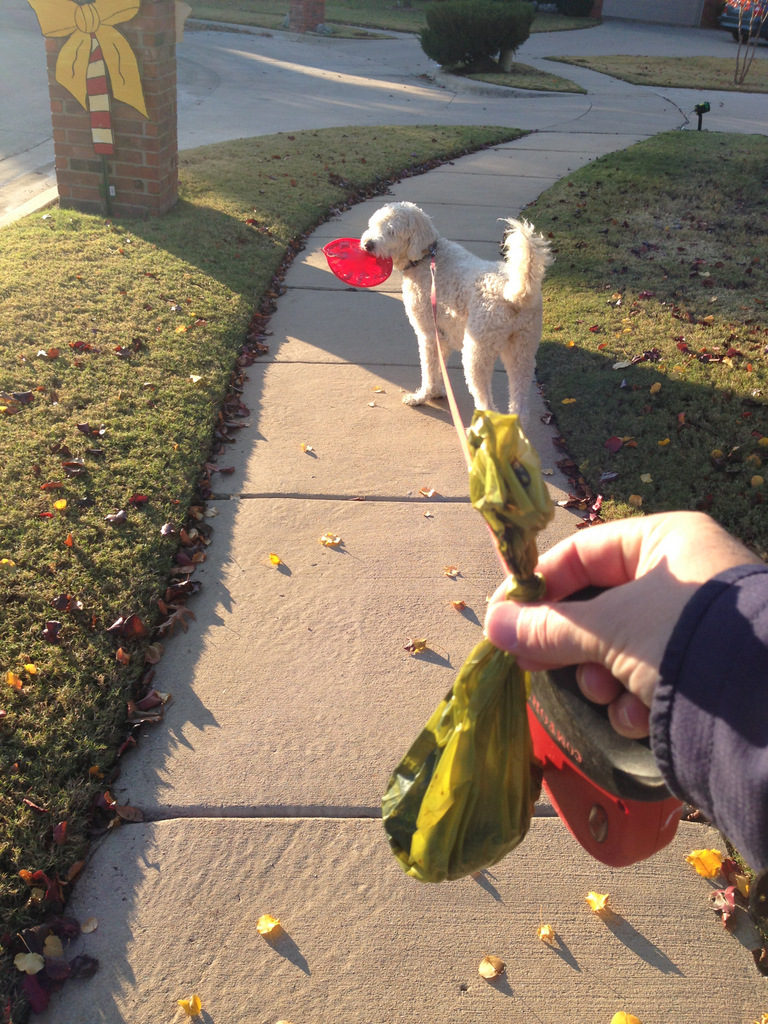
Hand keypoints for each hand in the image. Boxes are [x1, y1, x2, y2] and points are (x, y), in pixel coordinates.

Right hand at [484, 511, 758, 738]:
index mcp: (666, 541)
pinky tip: (642, 716)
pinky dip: (637, 699)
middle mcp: (684, 576)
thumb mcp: (606, 629)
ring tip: (606, 692)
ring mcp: (695, 625)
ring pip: (620, 646)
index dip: (539, 586)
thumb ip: (546, 628)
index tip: (503, 616)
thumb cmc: (681, 640)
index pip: (582, 553)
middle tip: (533, 662)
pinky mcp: (704, 669)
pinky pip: (650, 675)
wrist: (765, 710)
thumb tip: (491, 626)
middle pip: (599, 605)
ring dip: (602, 676)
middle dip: (571, 642)